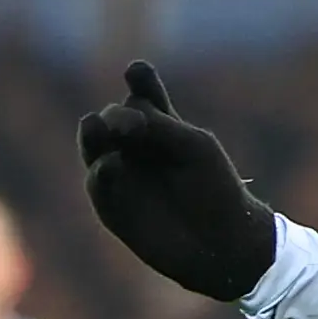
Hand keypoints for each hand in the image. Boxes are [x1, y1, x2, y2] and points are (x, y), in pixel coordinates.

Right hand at [77, 61, 280, 302]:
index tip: (137, 72)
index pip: (142, 92)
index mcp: (161, 124)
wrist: (223, 246)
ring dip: (94, 132)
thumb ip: (159, 126)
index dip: (139, 80)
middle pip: (113, 116)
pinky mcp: (112, 203)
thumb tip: (116, 118)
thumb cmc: (217, 191)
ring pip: (95, 143)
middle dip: (117, 115)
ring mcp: (121, 172)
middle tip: (133, 123)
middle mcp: (136, 144)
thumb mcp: (195, 148)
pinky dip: (102, 170)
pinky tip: (112, 166)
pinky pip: (98, 180)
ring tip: (97, 127)